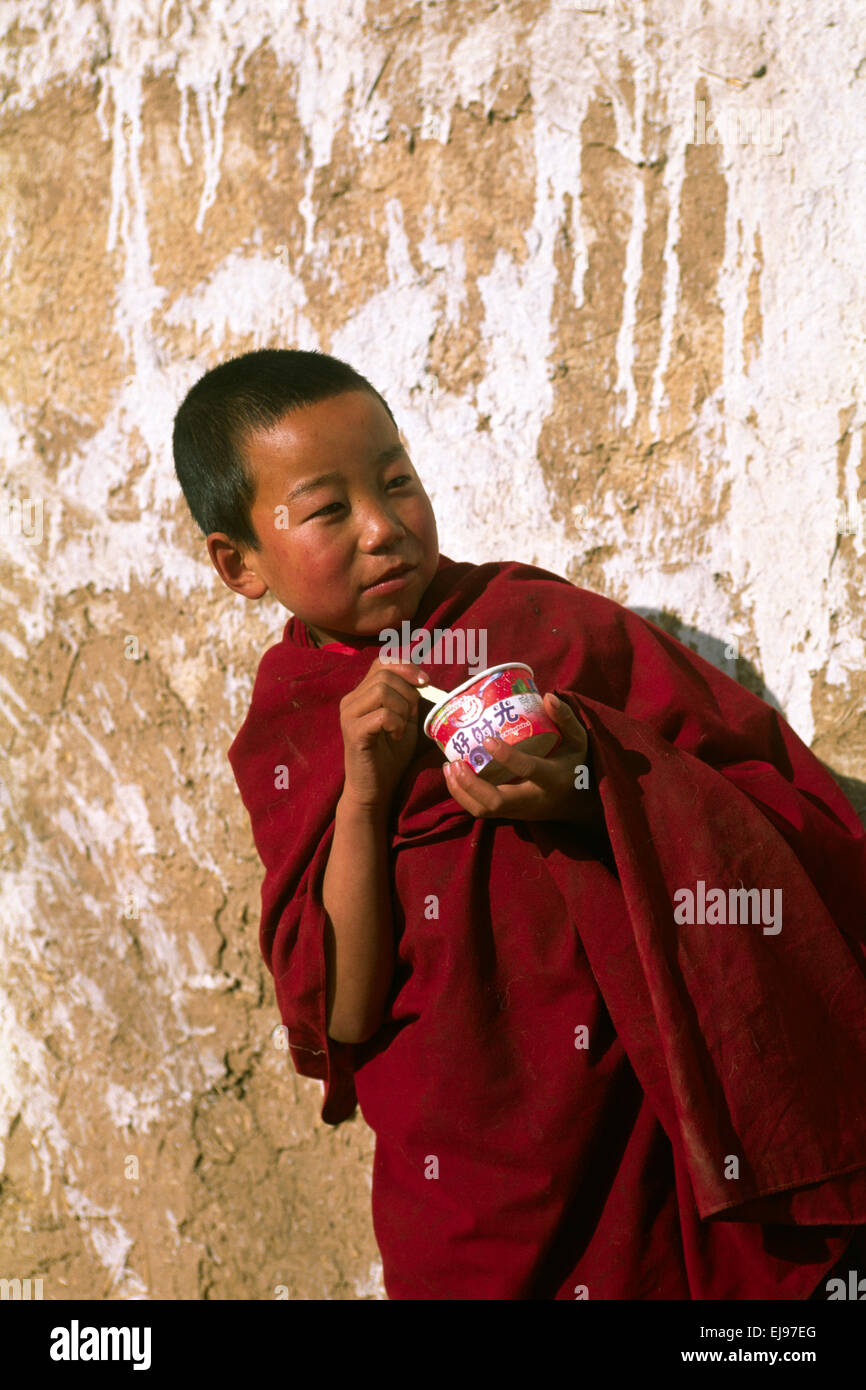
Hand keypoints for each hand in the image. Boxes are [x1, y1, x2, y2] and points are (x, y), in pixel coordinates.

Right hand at [340, 654, 429, 811]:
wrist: (374, 788)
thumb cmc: (390, 755)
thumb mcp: (404, 720)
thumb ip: (408, 699)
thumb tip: (424, 679)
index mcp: (362, 693)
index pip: (382, 662)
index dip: (406, 667)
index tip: (425, 682)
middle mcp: (351, 700)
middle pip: (384, 674)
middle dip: (408, 692)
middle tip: (411, 716)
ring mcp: (348, 715)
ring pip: (381, 690)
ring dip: (402, 708)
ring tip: (402, 728)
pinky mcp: (353, 732)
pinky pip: (382, 715)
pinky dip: (396, 724)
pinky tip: (396, 737)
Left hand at [442, 692, 598, 823]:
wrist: (580, 804)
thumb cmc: (578, 766)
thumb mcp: (579, 741)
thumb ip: (565, 719)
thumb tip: (547, 696)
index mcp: (552, 778)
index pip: (528, 770)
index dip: (507, 757)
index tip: (487, 740)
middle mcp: (533, 800)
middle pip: (496, 802)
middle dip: (470, 784)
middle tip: (455, 761)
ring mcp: (519, 811)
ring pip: (484, 810)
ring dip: (461, 791)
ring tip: (449, 766)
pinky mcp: (509, 814)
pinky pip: (481, 811)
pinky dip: (463, 796)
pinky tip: (454, 776)